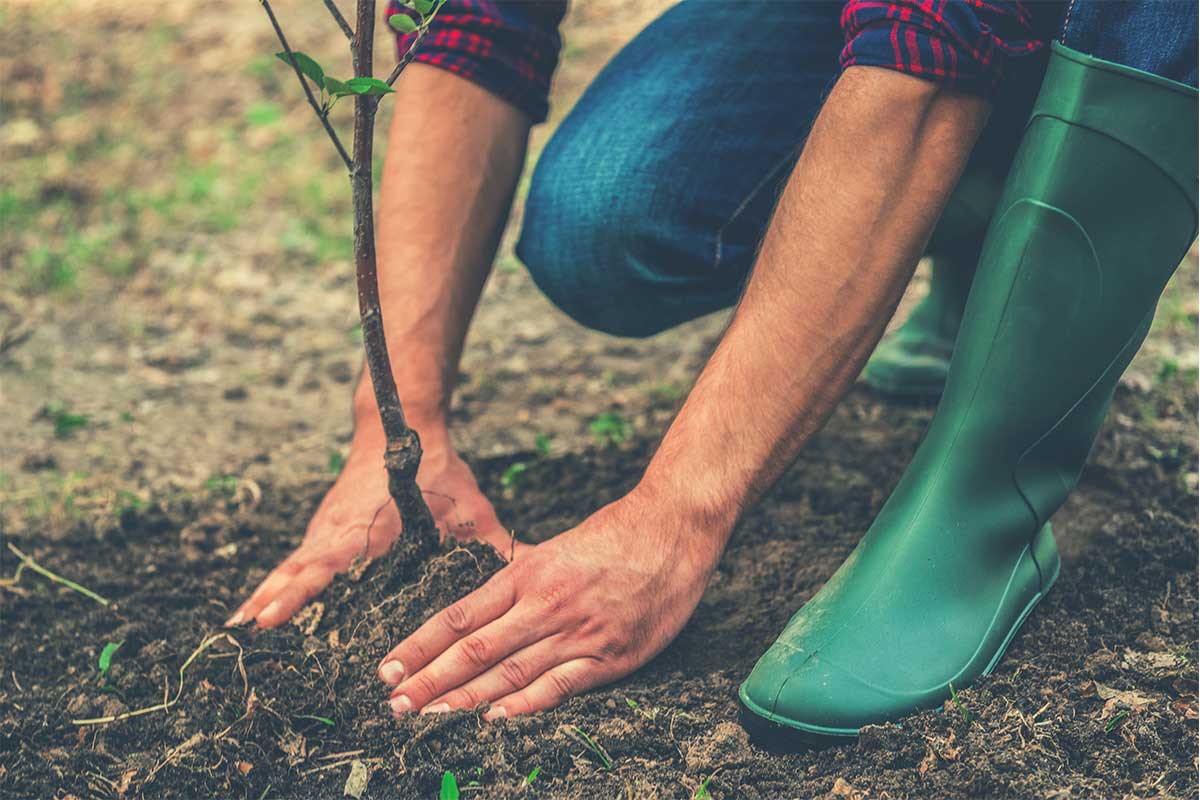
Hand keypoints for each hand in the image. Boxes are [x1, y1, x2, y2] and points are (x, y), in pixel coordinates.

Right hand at [228, 419, 523, 628]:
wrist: (399, 422)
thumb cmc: (438, 468)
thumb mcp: (470, 507)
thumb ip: (497, 544)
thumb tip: (536, 568)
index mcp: (369, 528)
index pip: (327, 565)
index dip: (298, 594)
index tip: (269, 619)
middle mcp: (338, 530)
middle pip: (297, 572)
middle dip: (271, 603)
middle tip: (243, 639)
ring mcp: (327, 528)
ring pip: (290, 567)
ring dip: (265, 596)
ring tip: (237, 633)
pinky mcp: (324, 528)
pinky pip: (295, 561)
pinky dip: (276, 583)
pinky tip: (259, 610)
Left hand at [376, 488, 726, 717]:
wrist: (672, 529)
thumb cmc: (615, 535)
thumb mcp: (556, 548)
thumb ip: (520, 577)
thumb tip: (485, 598)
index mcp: (526, 575)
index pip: (459, 616)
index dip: (421, 645)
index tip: (388, 667)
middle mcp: (543, 604)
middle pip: (474, 649)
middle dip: (429, 680)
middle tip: (394, 704)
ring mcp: (576, 633)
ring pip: (509, 672)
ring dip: (464, 699)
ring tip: (428, 717)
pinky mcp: (610, 657)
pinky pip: (559, 686)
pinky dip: (525, 705)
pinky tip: (494, 720)